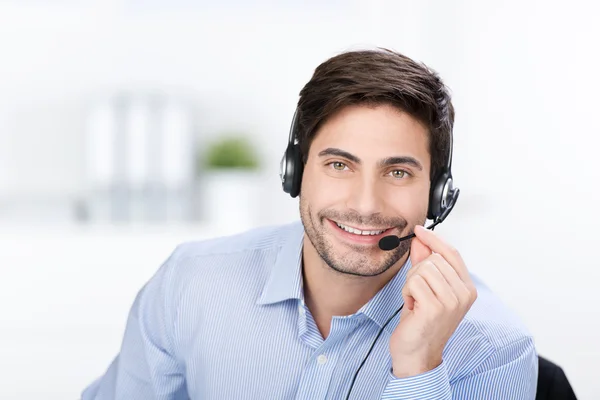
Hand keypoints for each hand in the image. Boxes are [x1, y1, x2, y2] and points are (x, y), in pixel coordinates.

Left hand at [389, 225, 477, 377]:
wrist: (416, 353)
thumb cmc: (421, 322)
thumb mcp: (425, 288)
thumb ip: (425, 263)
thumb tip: (420, 240)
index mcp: (466, 289)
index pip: (452, 253)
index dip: (434, 239)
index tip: (419, 230)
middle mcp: (464, 294)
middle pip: (434, 259)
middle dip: (417, 272)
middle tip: (417, 292)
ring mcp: (451, 301)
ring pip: (423, 268)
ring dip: (411, 283)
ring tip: (415, 300)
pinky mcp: (435, 308)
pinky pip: (413, 282)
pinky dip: (406, 292)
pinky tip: (411, 307)